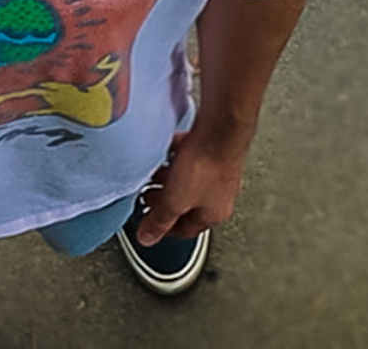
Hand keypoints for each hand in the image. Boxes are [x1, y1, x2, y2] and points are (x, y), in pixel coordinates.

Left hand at [135, 128, 248, 246]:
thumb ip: (160, 219)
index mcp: (214, 213)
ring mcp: (217, 170)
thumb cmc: (206, 165)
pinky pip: (189, 156)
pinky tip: (164, 149)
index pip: (188, 230)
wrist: (219, 128)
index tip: (152, 226)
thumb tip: (148, 238)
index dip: (166, 230)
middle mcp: (220, 193)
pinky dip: (175, 155)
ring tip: (152, 172)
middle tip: (147, 196)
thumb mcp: (175, 200)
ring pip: (188, 179)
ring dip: (169, 178)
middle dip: (164, 201)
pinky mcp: (211, 148)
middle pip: (188, 203)